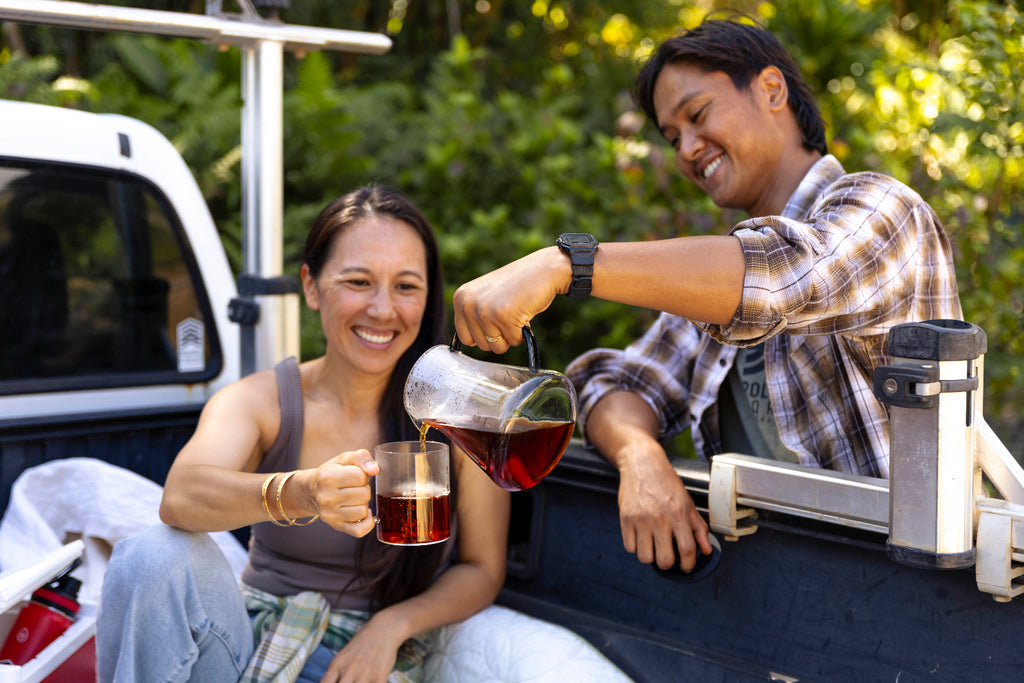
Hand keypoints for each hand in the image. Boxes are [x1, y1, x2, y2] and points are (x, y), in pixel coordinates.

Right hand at [309, 449, 379, 537]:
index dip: (362, 474)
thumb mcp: (344, 458)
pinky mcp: (336, 526)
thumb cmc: (332, 472)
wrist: (311, 490)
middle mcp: (327, 498)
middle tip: (353, 487)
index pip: (361, 476)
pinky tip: (363, 513)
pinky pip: (360, 530)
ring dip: (363, 503)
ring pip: (363, 511)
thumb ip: (362, 457)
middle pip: (364, 495)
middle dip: (363, 489)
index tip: (353, 475)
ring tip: (353, 498)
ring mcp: (330, 515)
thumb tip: (374, 470)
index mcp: (328, 478)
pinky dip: (367, 522)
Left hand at [319, 613, 404, 682]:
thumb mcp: (343, 657)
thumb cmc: (362, 645)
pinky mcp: (379, 678)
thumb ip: (335, 674)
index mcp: (337, 664)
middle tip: (350, 681)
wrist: (384, 629)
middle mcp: (348, 670)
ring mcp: (364, 675)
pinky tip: (371, 681)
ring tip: (361, 681)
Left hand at [452, 247, 566, 351]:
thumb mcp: (484, 296)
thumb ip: (473, 314)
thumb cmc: (516, 285)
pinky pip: (514, 341)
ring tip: (515, 312)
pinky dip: (523, 332)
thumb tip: (469, 342)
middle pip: (482, 345)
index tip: (495, 319)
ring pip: (498, 346)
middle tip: (509, 312)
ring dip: (511, 334)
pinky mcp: (504, 317)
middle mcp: (468, 304)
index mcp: (460, 298)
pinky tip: (524, 312)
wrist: (543, 269)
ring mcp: (485, 311)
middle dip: (500, 335)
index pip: (465, 338)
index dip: (485, 334)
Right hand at [616, 445, 712, 571]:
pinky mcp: (625, 518)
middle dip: (668, 564)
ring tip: (653, 546)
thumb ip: (699, 528)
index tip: (686, 566)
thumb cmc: (666, 482)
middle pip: (664, 560)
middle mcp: (659, 518)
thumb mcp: (688, 502)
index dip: (689, 564)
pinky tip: (641, 537)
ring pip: (644, 557)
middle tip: (668, 556)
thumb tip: (706, 549)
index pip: (687, 550)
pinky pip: (629, 547)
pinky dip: (635, 547)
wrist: (642, 463)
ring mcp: (640, 519)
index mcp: (678, 514)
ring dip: (650, 556)